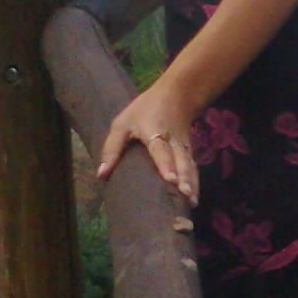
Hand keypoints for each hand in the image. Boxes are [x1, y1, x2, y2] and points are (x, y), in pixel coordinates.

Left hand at [97, 81, 198, 205]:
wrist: (175, 95)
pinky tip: (194, 199)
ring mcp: (183, 146)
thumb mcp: (123, 123)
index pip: (160, 149)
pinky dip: (195, 182)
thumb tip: (102, 174)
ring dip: (192, 182)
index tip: (170, 179)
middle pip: (180, 159)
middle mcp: (172, 140)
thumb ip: (112, 148)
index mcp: (154, 131)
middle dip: (184, 177)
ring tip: (192, 202)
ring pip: (189, 164)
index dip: (166, 164)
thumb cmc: (144, 110)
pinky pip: (192, 167)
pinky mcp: (189, 151)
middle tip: (185, 194)